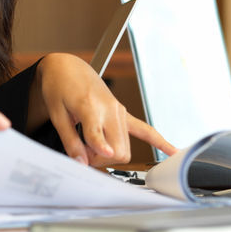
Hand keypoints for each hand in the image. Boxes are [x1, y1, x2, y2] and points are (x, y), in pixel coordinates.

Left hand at [30, 52, 175, 165]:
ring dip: (109, 156)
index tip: (92, 163)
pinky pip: (146, 130)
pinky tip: (173, 152)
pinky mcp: (123, 113)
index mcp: (90, 106)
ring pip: (126, 149)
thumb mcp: (57, 114)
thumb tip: (81, 163)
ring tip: (90, 145)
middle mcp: (111, 109)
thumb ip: (70, 141)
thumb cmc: (59, 87)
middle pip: (117, 151)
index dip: (96, 152)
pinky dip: (160, 142)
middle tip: (81, 152)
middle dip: (99, 160)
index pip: (97, 135)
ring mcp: (120, 111)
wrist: (69, 68)